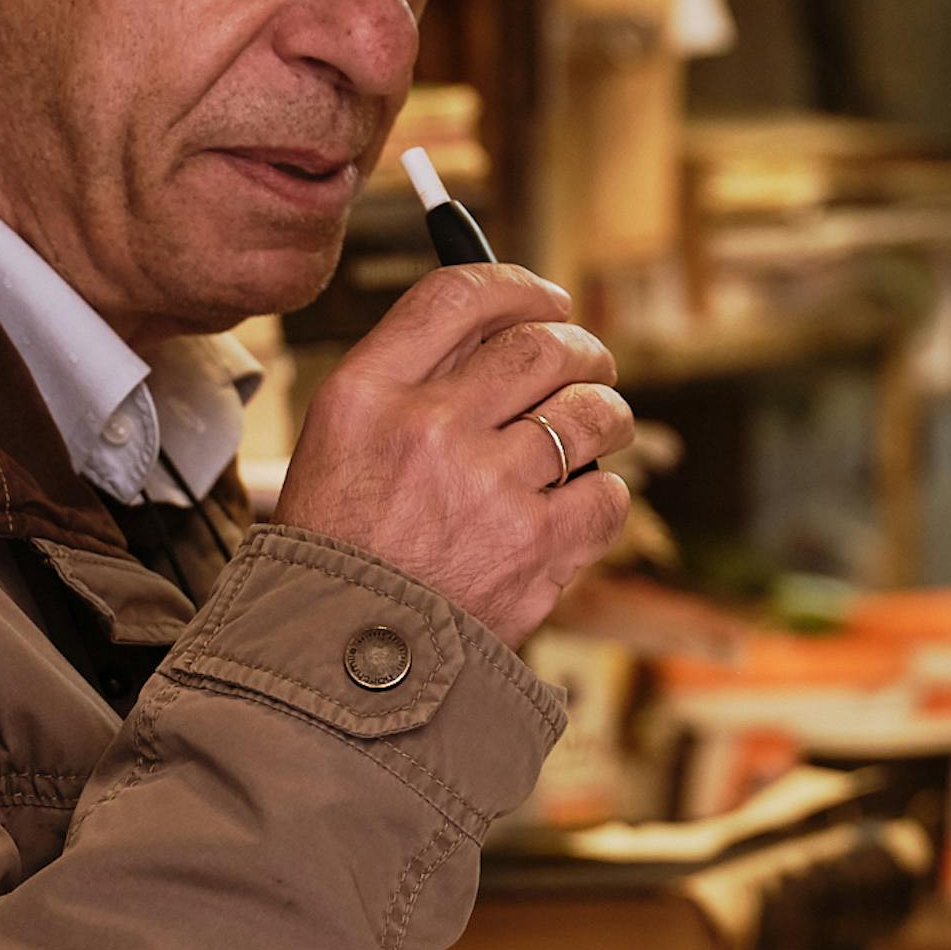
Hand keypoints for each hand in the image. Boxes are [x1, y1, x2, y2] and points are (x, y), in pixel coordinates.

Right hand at [277, 265, 634, 646]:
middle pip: (544, 345)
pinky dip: (601, 496)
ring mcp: (487, 489)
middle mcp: (428, 429)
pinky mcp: (536, 548)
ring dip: (606, 416)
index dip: (519, 287)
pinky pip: (607, 491)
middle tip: (588, 365)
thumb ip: (417, 377)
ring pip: (592, 413)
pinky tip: (574, 508)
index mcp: (367, 393)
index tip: (546, 301)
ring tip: (595, 431)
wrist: (343, 662)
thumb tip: (514, 320)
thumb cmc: (346, 545)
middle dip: (583, 349)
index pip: (460, 296)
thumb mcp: (342, 442)